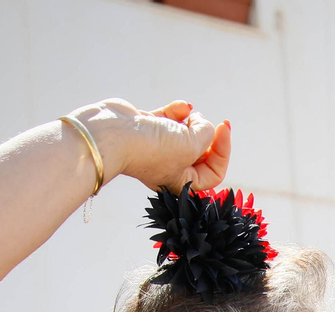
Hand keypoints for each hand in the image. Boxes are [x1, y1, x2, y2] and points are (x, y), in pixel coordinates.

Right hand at [75, 99, 231, 193]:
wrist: (111, 135)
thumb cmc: (151, 148)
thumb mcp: (191, 145)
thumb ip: (206, 134)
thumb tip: (203, 124)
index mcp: (181, 182)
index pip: (213, 173)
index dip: (223, 150)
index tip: (223, 129)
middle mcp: (169, 167)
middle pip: (200, 153)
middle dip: (206, 134)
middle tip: (203, 123)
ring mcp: (156, 147)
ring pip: (184, 133)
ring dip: (192, 121)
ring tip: (189, 115)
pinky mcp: (146, 128)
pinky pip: (169, 119)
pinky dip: (178, 111)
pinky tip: (181, 107)